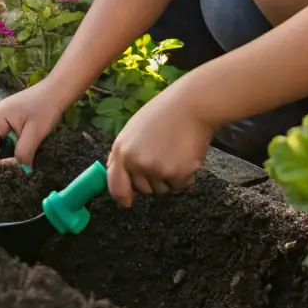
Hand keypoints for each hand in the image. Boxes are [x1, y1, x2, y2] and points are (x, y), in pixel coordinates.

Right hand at [0, 81, 64, 169]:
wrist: (55, 91)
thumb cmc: (46, 107)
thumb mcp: (36, 131)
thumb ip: (24, 152)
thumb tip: (21, 172)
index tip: (18, 165)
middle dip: (1, 163)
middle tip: (22, 164)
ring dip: (7, 158)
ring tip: (25, 156)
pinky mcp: (5, 126)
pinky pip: (2, 144)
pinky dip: (11, 152)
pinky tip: (25, 150)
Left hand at [107, 83, 212, 206]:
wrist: (192, 105)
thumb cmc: (163, 114)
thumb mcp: (133, 130)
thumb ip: (123, 156)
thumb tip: (121, 185)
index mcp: (122, 150)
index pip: (115, 185)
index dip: (122, 196)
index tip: (127, 202)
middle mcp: (136, 163)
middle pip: (143, 189)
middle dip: (152, 179)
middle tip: (163, 155)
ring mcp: (157, 170)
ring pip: (162, 189)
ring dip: (169, 178)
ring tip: (175, 152)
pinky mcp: (178, 175)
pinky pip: (180, 186)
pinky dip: (185, 175)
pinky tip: (187, 154)